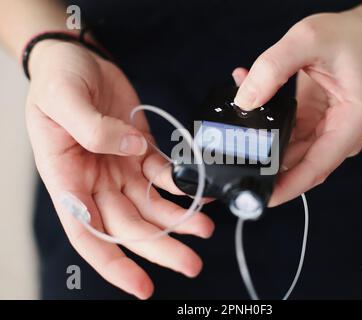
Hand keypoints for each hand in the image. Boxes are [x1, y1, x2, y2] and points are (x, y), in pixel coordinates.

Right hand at [26, 40, 213, 298]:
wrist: (76, 58)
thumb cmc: (57, 79)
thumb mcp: (63, 100)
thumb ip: (93, 129)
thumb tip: (130, 151)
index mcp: (66, 176)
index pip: (86, 231)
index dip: (113, 262)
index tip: (141, 286)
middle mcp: (94, 180)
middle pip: (128, 225)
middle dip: (161, 246)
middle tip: (192, 263)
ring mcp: (119, 167)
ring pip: (151, 205)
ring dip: (178, 220)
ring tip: (205, 230)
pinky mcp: (140, 151)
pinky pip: (163, 175)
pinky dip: (182, 186)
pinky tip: (201, 193)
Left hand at [233, 11, 361, 205]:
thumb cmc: (345, 36)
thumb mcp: (306, 39)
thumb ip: (272, 68)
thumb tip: (245, 101)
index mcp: (353, 121)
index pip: (318, 166)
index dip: (289, 186)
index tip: (262, 198)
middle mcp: (343, 134)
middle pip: (301, 166)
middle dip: (268, 169)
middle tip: (235, 171)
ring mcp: (328, 132)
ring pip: (290, 154)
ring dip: (262, 143)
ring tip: (235, 128)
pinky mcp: (314, 126)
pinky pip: (287, 137)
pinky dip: (267, 127)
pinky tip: (249, 106)